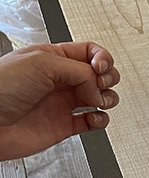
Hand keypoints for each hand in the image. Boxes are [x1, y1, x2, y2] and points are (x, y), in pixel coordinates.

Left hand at [0, 42, 119, 159]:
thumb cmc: (1, 87)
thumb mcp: (42, 63)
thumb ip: (78, 71)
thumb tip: (97, 87)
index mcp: (53, 58)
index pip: (89, 52)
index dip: (102, 58)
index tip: (100, 68)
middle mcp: (60, 80)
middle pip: (98, 75)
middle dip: (107, 79)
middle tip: (99, 85)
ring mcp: (62, 103)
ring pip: (100, 98)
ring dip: (108, 100)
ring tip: (99, 103)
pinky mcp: (64, 125)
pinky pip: (92, 122)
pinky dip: (101, 121)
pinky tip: (95, 118)